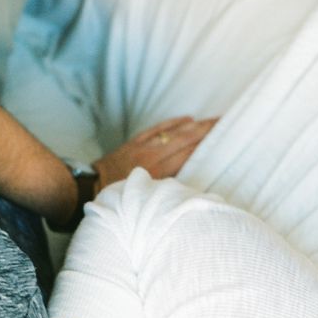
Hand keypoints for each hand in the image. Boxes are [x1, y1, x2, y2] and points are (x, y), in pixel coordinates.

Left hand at [93, 116, 217, 190]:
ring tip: (215, 119)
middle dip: (208, 129)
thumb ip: (168, 189)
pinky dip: (174, 123)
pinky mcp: (135, 141)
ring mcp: (143, 146)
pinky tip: (188, 119)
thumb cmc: (119, 198)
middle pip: (187, 138)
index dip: (208, 144)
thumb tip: (190, 185)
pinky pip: (158, 128)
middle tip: (228, 121)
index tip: (227, 137)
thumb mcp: (146, 198)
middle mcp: (153, 155)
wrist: (89, 187)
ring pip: (175, 131)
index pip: (190, 153)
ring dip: (196, 124)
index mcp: (158, 171)